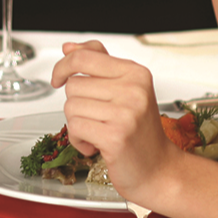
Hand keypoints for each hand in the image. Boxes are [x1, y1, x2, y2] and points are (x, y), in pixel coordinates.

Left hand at [51, 41, 180, 203]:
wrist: (159, 169)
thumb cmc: (140, 131)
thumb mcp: (125, 89)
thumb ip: (97, 65)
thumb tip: (69, 48)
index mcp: (135, 73)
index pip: (85, 57)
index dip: (63, 66)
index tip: (58, 78)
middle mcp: (133, 90)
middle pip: (73, 85)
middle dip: (77, 105)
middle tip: (97, 118)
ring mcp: (125, 113)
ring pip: (70, 107)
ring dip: (77, 124)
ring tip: (99, 132)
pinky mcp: (115, 136)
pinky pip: (75, 128)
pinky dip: (78, 140)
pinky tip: (96, 145)